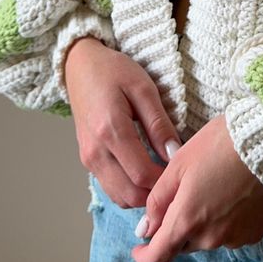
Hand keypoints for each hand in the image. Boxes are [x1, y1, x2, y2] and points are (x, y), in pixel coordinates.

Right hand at [64, 36, 181, 208]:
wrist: (80, 65)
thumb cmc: (113, 71)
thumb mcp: (144, 89)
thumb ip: (159, 124)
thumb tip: (174, 154)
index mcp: (110, 131)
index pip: (142, 175)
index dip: (165, 179)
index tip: (182, 169)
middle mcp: (95, 151)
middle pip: (129, 194)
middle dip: (154, 193)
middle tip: (175, 176)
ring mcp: (88, 158)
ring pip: (118, 196)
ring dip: (142, 193)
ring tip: (162, 174)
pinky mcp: (87, 159)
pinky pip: (110, 186)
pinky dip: (129, 187)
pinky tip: (145, 170)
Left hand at [131, 114, 262, 261]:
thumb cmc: (220, 145)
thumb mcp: (179, 163)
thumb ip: (157, 199)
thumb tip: (146, 227)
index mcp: (187, 221)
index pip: (158, 257)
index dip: (144, 254)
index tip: (141, 244)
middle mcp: (209, 238)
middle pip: (182, 243)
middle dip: (177, 226)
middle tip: (183, 194)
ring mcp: (234, 237)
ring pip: (207, 237)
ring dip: (202, 222)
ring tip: (212, 187)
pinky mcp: (255, 232)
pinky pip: (230, 232)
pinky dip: (225, 219)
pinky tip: (231, 194)